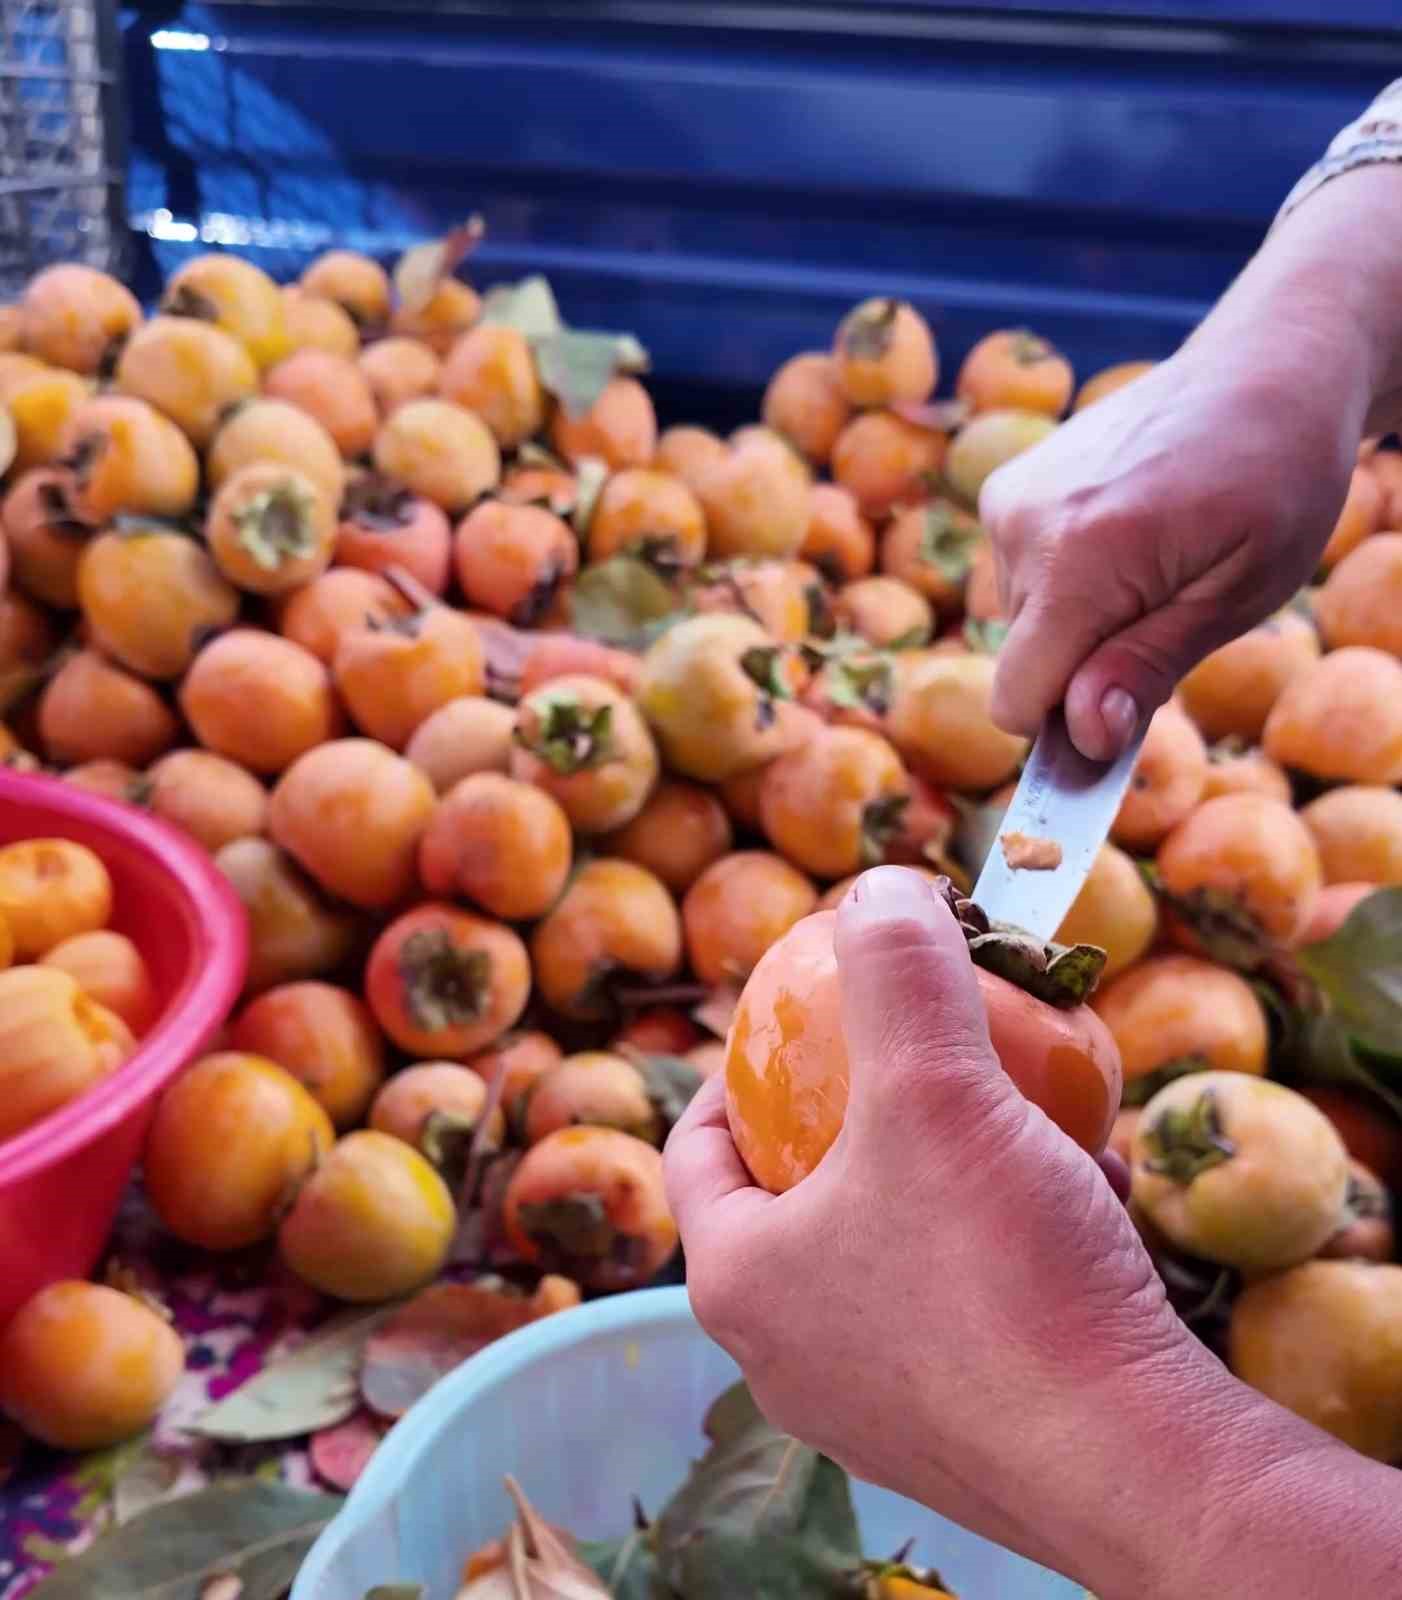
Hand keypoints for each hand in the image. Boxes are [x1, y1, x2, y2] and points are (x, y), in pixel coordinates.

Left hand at [666, 868, 1209, 1588]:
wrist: (1137, 1465)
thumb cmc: (1001, 1273)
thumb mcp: (937, 1084)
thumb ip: (897, 968)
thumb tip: (878, 887)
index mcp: (739, 1281)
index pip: (696, 1148)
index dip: (735, 1068)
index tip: (798, 1023)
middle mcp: (787, 1356)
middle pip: (798, 1193)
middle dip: (862, 1111)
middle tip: (919, 1057)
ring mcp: (873, 1406)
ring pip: (893, 1243)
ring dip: (950, 1166)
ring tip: (1021, 1116)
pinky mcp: (960, 1435)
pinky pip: (961, 1302)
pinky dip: (1005, 1234)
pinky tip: (1082, 1193)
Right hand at [980, 336, 1361, 762]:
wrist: (1265, 368)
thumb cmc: (1277, 479)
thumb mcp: (1242, 593)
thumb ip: (1150, 667)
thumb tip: (1085, 737)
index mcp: (1080, 556)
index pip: (1018, 699)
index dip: (1070, 726)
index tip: (1128, 709)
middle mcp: (1023, 524)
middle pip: (1025, 665)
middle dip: (1086, 665)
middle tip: (1170, 606)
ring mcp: (1008, 500)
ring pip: (1023, 624)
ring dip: (1081, 620)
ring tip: (1154, 559)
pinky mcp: (1007, 488)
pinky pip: (1020, 578)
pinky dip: (1067, 580)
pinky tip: (1124, 533)